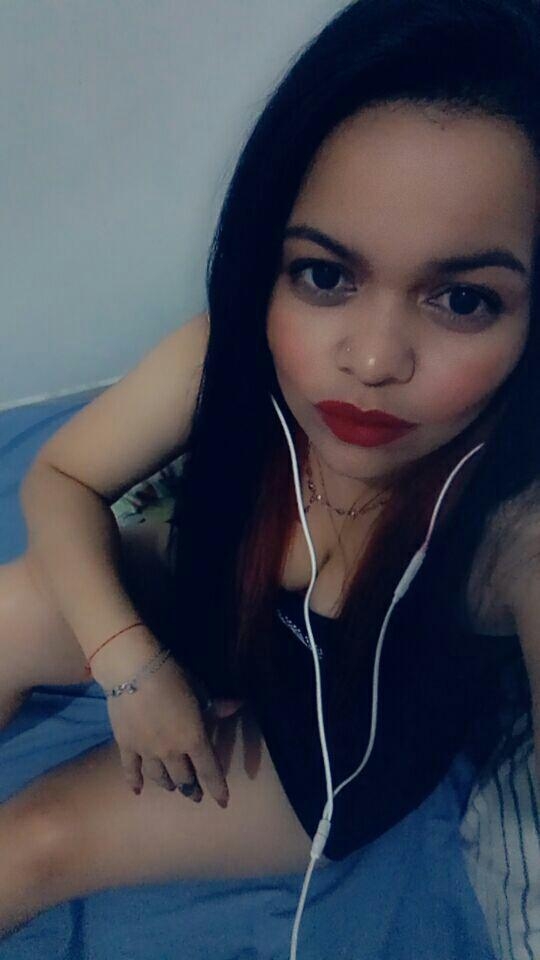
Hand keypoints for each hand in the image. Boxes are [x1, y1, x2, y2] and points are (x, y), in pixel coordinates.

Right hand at [104, 648, 242, 805]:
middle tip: (194, 795)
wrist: (134, 671)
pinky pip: (131, 770)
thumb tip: (238, 706)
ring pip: (160, 777)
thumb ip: (216, 707)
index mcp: (194, 739)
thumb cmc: (172, 676)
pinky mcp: (126, 746)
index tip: (223, 802)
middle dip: (191, 789)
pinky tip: (137, 791)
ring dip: (168, 784)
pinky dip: (135, 782)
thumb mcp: (199, 690)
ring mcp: (147, 751)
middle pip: (183, 779)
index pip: (209, 771)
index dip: (218, 788)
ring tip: (172, 787)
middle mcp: (172, 752)